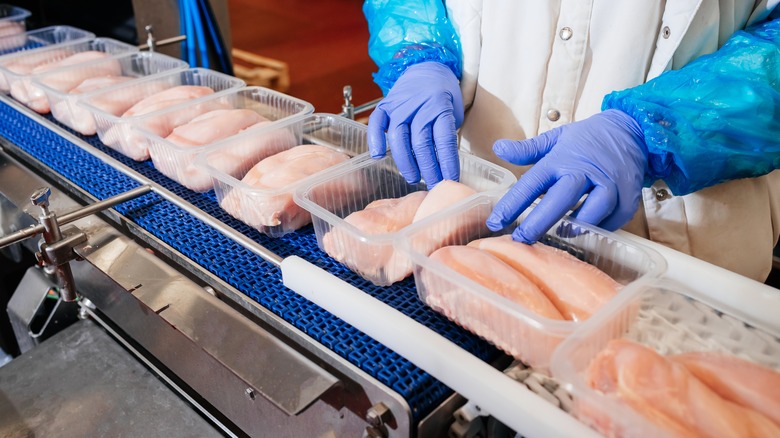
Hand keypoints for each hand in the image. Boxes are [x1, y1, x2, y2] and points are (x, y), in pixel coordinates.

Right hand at [368, 61, 463, 187]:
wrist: (428, 67)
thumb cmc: (443, 95)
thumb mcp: (453, 112)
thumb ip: (446, 134)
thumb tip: (444, 166)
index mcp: (440, 107)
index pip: (444, 140)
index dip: (447, 163)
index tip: (450, 179)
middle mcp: (419, 106)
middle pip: (421, 143)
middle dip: (429, 168)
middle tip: (433, 183)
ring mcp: (400, 105)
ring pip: (400, 138)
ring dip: (406, 162)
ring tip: (414, 177)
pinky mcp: (386, 105)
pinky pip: (377, 123)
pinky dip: (375, 139)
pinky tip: (378, 155)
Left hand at [486, 109, 647, 242]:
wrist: (631, 129)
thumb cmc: (587, 139)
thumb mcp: (555, 138)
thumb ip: (527, 149)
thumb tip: (498, 148)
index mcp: (561, 158)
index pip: (532, 183)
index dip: (512, 204)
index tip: (495, 222)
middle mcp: (585, 170)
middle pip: (560, 200)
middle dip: (538, 223)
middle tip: (521, 239)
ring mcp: (610, 182)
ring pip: (593, 210)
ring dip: (575, 226)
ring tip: (558, 236)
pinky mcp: (629, 194)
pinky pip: (615, 218)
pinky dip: (601, 227)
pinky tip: (587, 231)